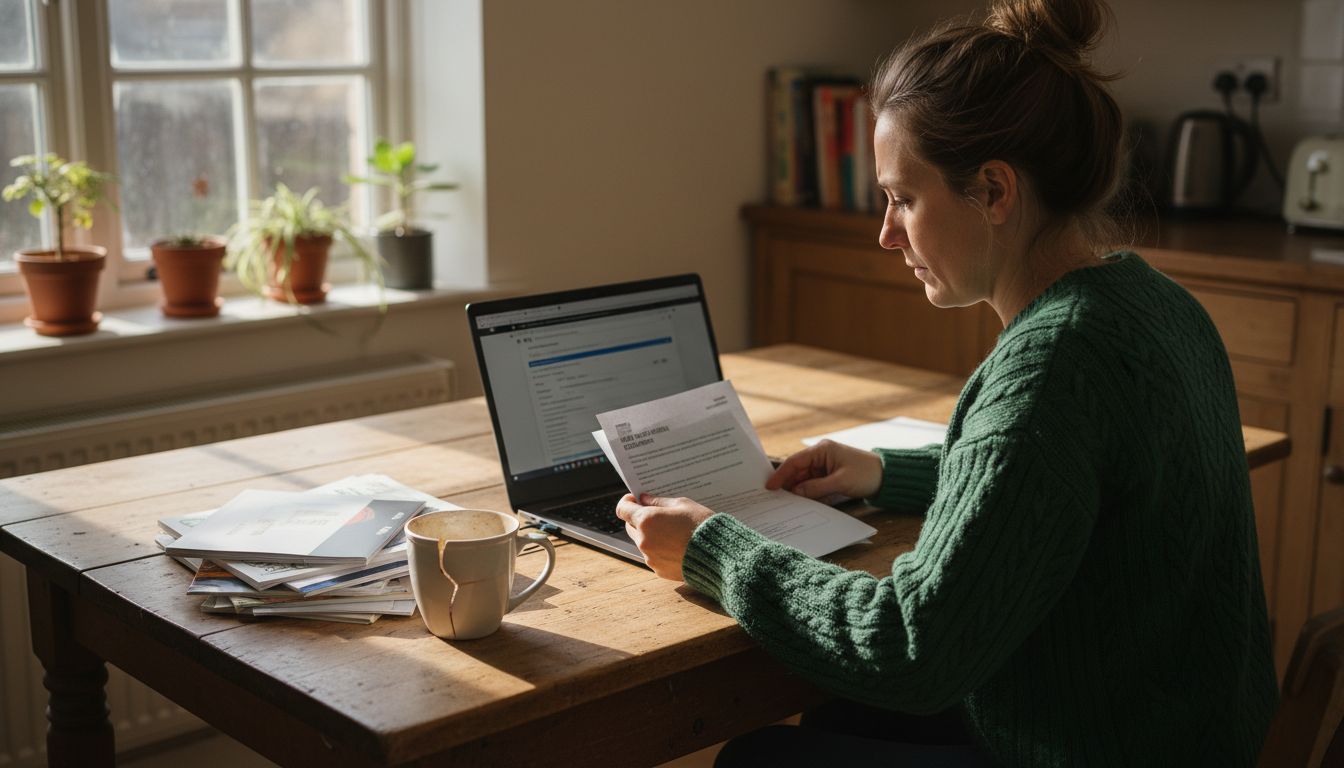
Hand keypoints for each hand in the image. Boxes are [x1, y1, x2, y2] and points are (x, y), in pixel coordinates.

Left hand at [615, 493, 714, 580]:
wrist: (718, 556)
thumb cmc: (702, 526)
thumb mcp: (682, 505)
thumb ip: (659, 502)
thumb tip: (645, 499)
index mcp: (646, 520)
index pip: (622, 509)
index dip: (627, 502)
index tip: (635, 499)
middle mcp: (643, 540)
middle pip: (630, 526)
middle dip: (639, 519)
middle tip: (657, 514)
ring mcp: (650, 557)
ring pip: (642, 542)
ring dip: (651, 535)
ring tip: (673, 532)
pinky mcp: (658, 571)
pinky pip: (653, 556)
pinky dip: (660, 550)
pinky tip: (677, 546)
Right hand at [766, 439, 881, 499]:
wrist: (887, 476)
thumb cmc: (866, 474)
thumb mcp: (840, 482)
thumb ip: (816, 488)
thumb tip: (795, 493)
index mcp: (822, 450)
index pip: (795, 461)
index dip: (781, 474)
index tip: (770, 486)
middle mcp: (821, 455)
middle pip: (797, 470)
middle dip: (787, 484)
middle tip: (775, 498)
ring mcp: (825, 465)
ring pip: (804, 478)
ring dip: (797, 490)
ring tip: (785, 502)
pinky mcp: (830, 474)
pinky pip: (813, 483)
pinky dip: (807, 492)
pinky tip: (801, 501)